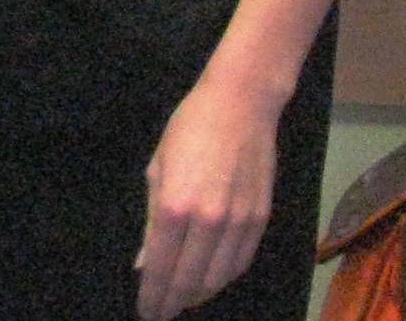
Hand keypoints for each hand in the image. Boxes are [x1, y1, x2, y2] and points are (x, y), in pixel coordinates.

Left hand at [134, 71, 284, 319]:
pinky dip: (223, 278)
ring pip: (218, 277)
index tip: (146, 310)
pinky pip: (240, 262)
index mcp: (176, 206)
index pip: (162, 266)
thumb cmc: (188, 130)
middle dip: (173, 301)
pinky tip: (210, 281)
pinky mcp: (261, 220)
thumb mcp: (158, 169)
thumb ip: (152, 222)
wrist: (240, 106)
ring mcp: (239, 223)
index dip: (153, 294)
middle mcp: (209, 220)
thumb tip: (145, 264)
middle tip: (160, 312)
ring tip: (182, 300)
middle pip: (191, 279)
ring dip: (199, 295)